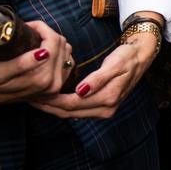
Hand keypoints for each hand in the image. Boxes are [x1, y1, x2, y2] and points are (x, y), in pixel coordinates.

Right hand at [0, 20, 72, 106]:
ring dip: (52, 41)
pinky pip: (67, 60)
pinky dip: (58, 51)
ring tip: (34, 40)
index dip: (41, 28)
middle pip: (62, 44)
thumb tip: (43, 53)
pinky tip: (44, 51)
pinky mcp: (57, 85)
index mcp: (42, 79)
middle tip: (29, 31)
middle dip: (46, 33)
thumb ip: (21, 64)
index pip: (53, 41)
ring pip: (66, 50)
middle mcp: (53, 84)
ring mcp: (57, 86)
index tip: (27, 26)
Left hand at [30, 28, 156, 118]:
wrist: (141, 56)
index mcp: (107, 99)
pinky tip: (52, 99)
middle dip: (48, 107)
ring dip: (53, 108)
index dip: (52, 101)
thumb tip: (81, 92)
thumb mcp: (114, 64)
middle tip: (29, 98)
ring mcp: (104, 109)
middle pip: (69, 112)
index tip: (35, 94)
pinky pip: (77, 109)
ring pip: (72, 113)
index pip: (72, 105)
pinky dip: (62, 106)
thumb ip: (97, 79)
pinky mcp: (101, 106)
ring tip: (36, 98)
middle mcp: (105, 109)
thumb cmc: (127, 57)